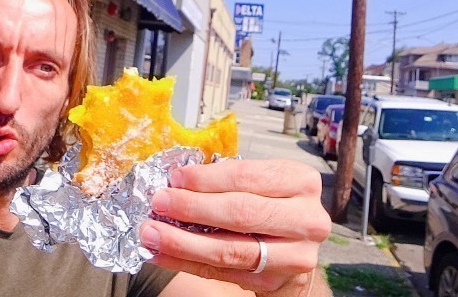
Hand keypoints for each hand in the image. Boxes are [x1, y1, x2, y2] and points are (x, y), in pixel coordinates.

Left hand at [139, 159, 330, 294]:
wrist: (296, 248)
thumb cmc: (272, 206)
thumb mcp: (262, 182)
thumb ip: (228, 180)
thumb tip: (177, 181)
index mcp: (301, 181)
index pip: (248, 177)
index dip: (207, 179)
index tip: (175, 178)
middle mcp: (306, 218)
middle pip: (240, 213)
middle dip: (192, 208)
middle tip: (159, 202)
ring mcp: (295, 254)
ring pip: (230, 249)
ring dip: (183, 242)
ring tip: (151, 233)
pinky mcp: (274, 280)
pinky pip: (221, 272)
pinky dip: (186, 262)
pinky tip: (161, 253)